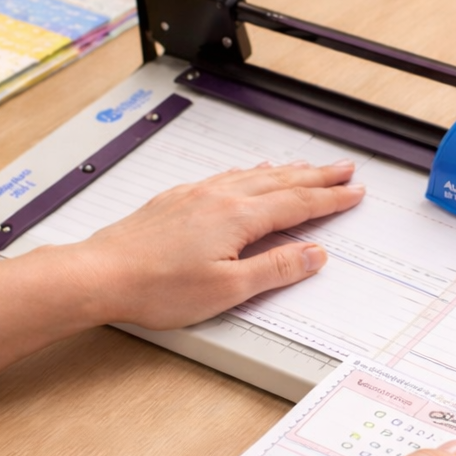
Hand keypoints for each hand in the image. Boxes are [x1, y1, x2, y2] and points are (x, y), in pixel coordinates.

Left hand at [66, 159, 364, 330]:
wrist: (102, 274)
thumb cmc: (157, 287)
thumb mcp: (228, 289)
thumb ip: (276, 268)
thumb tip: (313, 254)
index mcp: (238, 217)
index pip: (298, 204)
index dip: (330, 199)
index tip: (353, 193)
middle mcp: (220, 197)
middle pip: (282, 181)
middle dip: (317, 176)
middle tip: (344, 169)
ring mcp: (197, 194)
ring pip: (255, 175)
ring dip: (288, 170)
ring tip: (308, 167)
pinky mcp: (178, 199)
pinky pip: (228, 175)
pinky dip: (251, 172)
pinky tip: (249, 173)